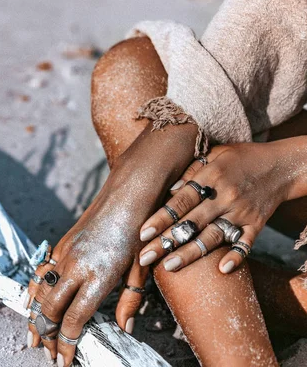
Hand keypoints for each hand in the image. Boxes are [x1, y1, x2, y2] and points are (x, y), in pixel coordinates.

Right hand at [25, 187, 145, 366]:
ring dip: (35, 318)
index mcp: (97, 277)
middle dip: (48, 337)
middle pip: (51, 310)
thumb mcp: (141, 269)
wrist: (128, 194)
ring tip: (34, 340)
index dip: (67, 344)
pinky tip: (29, 305)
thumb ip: (131, 301)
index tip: (64, 362)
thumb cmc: (141, 231)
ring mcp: (64, 255)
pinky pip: (40, 273)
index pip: (74, 320)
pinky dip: (32, 292)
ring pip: (41, 293)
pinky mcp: (61, 245)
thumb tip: (124, 328)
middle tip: (48, 355)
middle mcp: (75, 267)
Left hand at [138, 141, 292, 273]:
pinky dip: (236, 257)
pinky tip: (222, 270)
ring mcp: (241, 212)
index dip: (161, 218)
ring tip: (169, 267)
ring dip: (190, 254)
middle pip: (190, 223)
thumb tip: (168, 189)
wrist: (283, 165)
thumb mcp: (214, 154)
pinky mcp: (256, 224)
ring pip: (212, 237)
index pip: (180, 201)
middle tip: (144, 257)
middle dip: (165, 241)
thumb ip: (191, 170)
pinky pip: (246, 244)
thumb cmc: (241, 158)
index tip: (142, 233)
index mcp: (210, 177)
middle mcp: (224, 196)